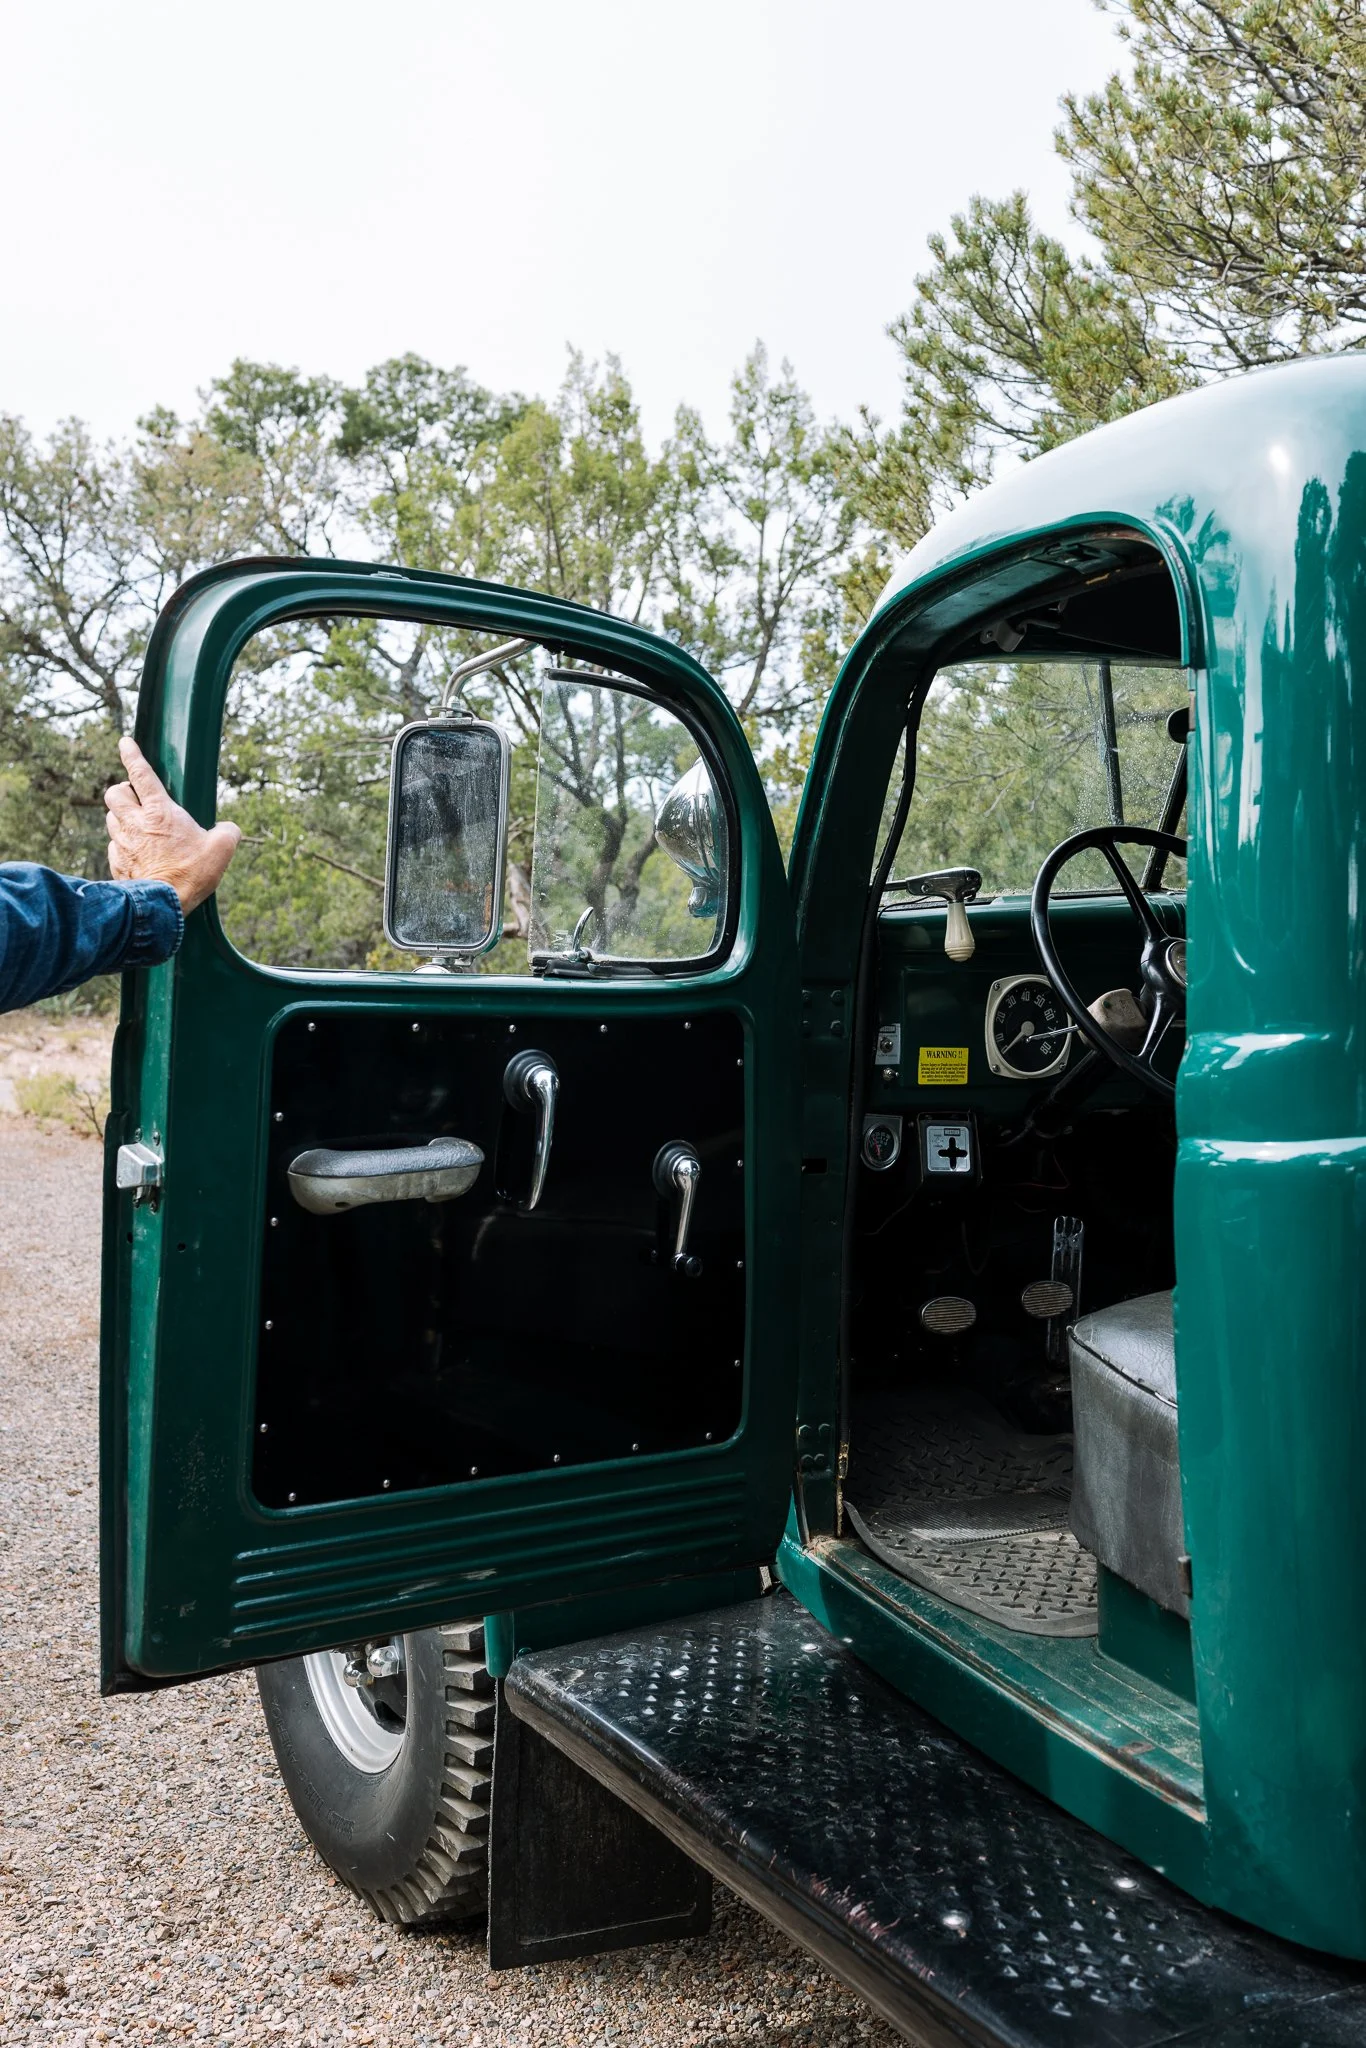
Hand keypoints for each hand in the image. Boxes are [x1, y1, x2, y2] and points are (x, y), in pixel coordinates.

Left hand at [104, 737, 240, 914]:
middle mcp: (135, 823)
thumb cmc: (191, 874)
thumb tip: (230, 829)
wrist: (164, 906)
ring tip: (136, 826)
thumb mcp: (221, 850)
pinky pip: (113, 845)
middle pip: (114, 793)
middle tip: (135, 798)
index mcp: (160, 812)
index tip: (125, 742)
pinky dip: (121, 844)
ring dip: (120, 817)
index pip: (140, 774)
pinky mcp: (117, 863)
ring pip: (110, 818)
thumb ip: (228, 832)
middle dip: (122, 790)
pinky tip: (135, 852)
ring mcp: (123, 843)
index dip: (131, 755)